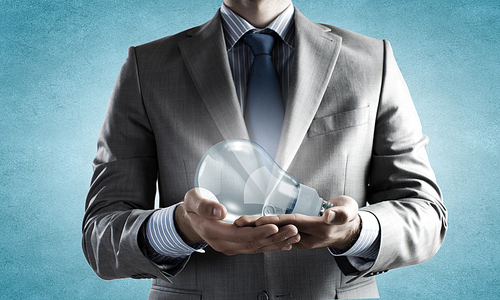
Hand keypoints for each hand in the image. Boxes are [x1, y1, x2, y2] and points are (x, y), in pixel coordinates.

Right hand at [174, 189, 300, 254]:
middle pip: (253, 243)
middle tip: (293, 230)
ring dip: (277, 243)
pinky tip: (285, 244)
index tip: (274, 227)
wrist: (190, 219)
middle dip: (274, 238)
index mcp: (214, 232)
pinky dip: (271, 246)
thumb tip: (220, 211)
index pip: (240, 235)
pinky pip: (256, 248)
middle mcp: (224, 243)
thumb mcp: (194, 200)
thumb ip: (205, 206)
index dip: (258, 232)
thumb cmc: (193, 206)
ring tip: (294, 236)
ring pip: (257, 248)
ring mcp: (231, 246)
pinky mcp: (237, 245)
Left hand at [245, 196, 360, 251]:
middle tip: (239, 223)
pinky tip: (253, 227)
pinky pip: (279, 234)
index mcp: (318, 229)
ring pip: (276, 233)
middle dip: (258, 227)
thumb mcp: (349, 210)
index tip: (257, 221)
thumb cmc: (348, 216)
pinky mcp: (298, 237)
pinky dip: (266, 230)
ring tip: (240, 224)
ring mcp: (302, 239)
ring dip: (258, 229)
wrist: (350, 229)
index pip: (291, 224)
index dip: (273, 222)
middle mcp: (307, 236)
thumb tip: (329, 216)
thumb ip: (340, 213)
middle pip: (278, 230)